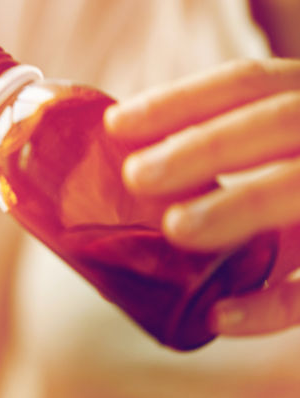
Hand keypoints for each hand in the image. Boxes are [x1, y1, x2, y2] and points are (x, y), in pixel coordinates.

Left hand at [105, 58, 299, 334]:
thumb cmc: (293, 179)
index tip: (115, 125)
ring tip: (175, 229)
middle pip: (278, 122)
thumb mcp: (279, 147)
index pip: (248, 82)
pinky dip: (274, 305)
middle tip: (136, 175)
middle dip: (205, 146)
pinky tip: (219, 316)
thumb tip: (124, 162)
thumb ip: (221, 148)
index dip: (180, 100)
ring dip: (239, 206)